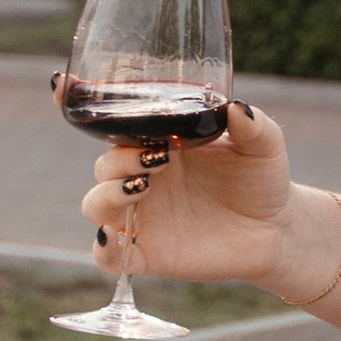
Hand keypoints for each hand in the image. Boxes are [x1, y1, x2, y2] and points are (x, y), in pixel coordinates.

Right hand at [64, 88, 295, 284]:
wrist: (277, 229)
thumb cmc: (263, 177)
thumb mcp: (265, 144)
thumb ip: (253, 125)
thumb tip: (236, 108)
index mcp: (159, 140)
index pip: (109, 121)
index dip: (77, 102)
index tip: (62, 84)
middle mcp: (141, 175)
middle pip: (102, 163)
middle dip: (120, 157)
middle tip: (158, 156)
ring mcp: (141, 215)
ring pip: (94, 205)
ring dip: (109, 193)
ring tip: (145, 185)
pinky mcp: (147, 253)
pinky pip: (107, 256)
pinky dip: (102, 247)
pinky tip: (113, 236)